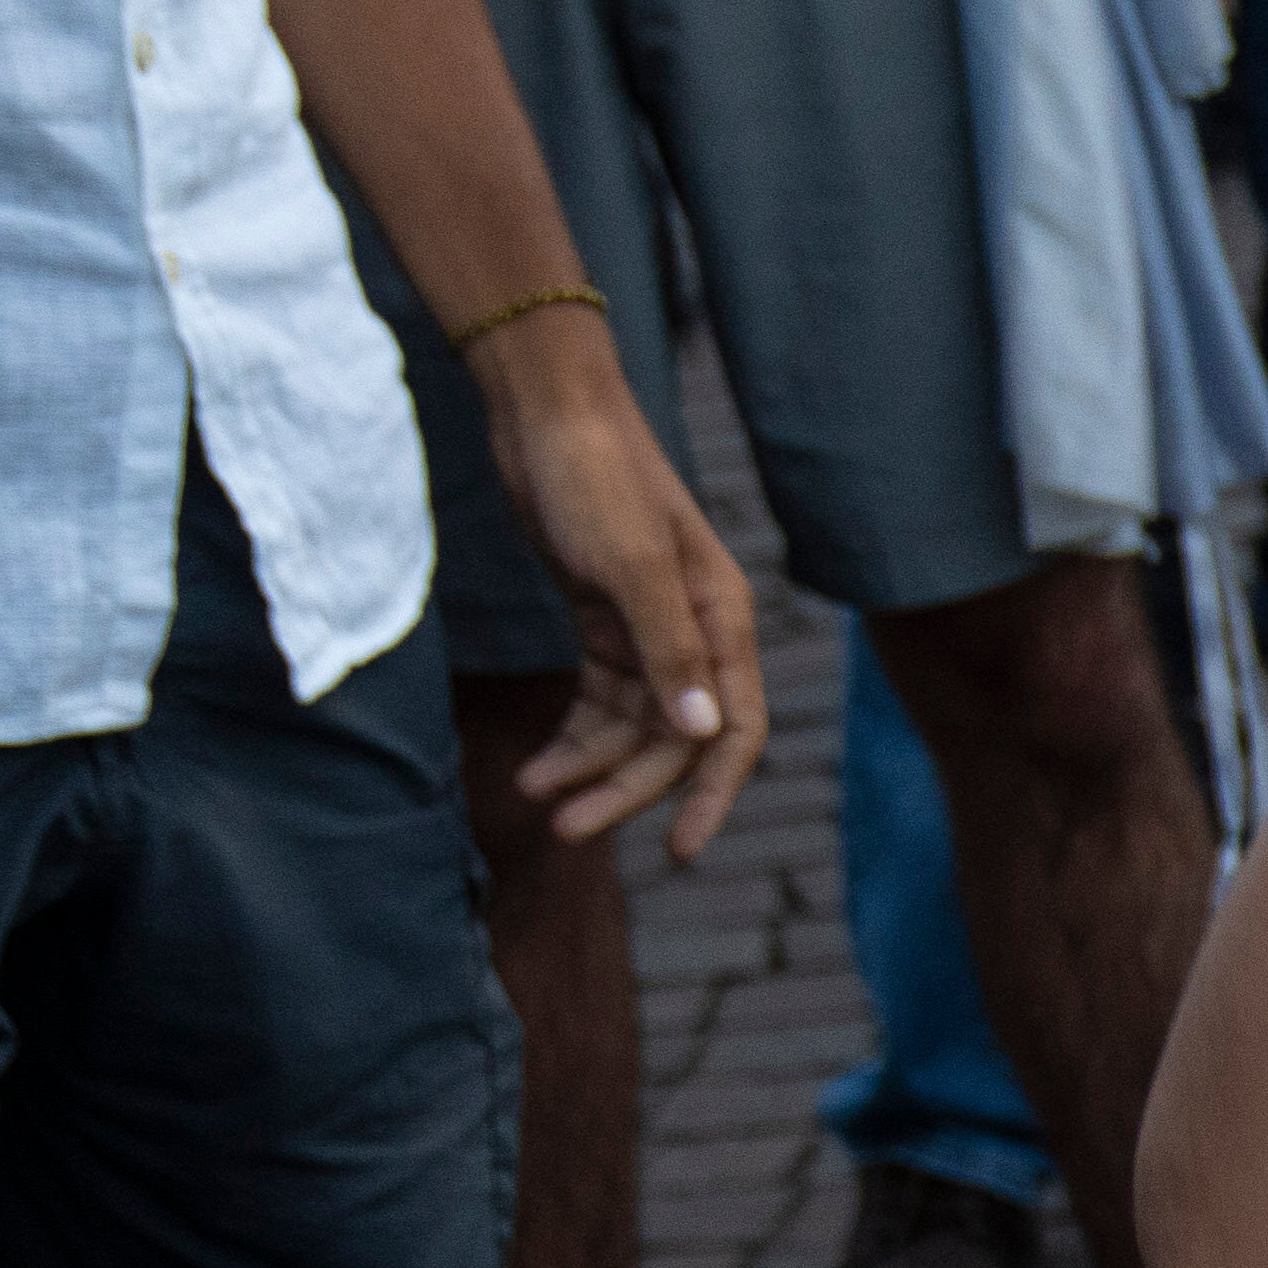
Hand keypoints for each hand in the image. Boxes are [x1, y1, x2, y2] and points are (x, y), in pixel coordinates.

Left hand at [472, 326, 776, 860]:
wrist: (546, 413)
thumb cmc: (596, 477)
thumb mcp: (632, 565)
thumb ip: (670, 649)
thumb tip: (701, 734)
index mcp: (722, 621)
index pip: (733, 732)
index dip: (710, 796)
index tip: (680, 853)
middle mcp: (696, 632)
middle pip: (674, 740)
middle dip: (625, 790)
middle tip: (566, 830)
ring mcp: (649, 628)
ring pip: (632, 726)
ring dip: (589, 765)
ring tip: (534, 792)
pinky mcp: (604, 620)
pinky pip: (598, 699)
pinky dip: (572, 733)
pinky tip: (536, 759)